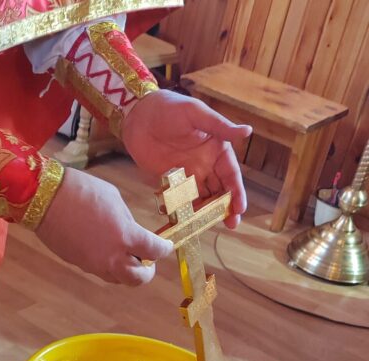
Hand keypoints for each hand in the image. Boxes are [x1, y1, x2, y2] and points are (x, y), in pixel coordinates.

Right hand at [36, 167, 172, 285]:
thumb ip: (128, 222)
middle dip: (147, 271)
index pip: (155, 251)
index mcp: (127, 237)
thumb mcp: (115, 200)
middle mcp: (113, 258)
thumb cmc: (83, 191)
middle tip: (148, 260)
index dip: (164, 248)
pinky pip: (100, 271)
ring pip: (119, 279)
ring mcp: (94, 265)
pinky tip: (105, 250)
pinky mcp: (80, 264)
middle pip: (139, 279)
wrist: (46, 199)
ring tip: (126, 256)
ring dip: (127, 271)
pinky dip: (108, 265)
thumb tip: (132, 232)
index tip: (166, 245)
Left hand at [121, 90, 252, 228]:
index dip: (237, 192)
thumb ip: (220, 127)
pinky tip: (187, 222)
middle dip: (226, 207)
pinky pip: (181, 199)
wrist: (138, 115)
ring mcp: (188, 174)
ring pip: (202, 198)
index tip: (240, 208)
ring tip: (210, 226)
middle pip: (220, 190)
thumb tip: (248, 131)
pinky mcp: (170, 181)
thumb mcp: (197, 114)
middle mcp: (205, 164)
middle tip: (232, 224)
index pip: (231, 174)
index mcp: (216, 149)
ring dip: (207, 213)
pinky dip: (185, 210)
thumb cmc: (170, 107)